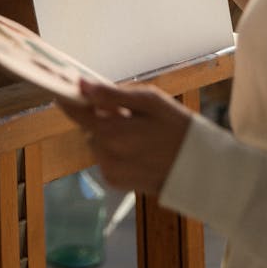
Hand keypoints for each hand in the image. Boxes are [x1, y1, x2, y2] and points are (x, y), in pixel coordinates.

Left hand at [59, 80, 191, 194]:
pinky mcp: (115, 183)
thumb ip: (112, 94)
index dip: (69, 99)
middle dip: (102, 116)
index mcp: (113, 132)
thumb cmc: (177, 127)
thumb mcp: (149, 101)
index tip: (65, 88)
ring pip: (97, 142)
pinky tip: (138, 148)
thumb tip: (82, 85)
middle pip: (89, 127)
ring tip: (138, 132)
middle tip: (129, 112)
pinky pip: (105, 157)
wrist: (200, 169)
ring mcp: (110, 172)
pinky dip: (115, 150)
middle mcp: (106, 155)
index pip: (76, 113)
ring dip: (109, 134)